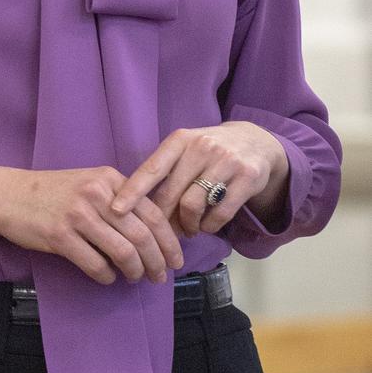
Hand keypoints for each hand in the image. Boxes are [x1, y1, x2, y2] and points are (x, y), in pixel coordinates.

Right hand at [0, 166, 183, 284]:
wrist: (10, 195)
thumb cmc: (54, 192)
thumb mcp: (90, 183)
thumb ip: (119, 199)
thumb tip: (152, 233)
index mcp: (109, 178)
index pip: (152, 212)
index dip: (169, 240)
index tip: (176, 259)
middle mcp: (97, 194)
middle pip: (141, 235)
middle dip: (157, 262)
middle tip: (160, 277)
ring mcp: (78, 215)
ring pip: (123, 252)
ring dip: (135, 272)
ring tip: (135, 279)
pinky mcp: (60, 236)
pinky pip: (95, 265)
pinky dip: (107, 277)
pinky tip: (107, 278)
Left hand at [110, 122, 289, 236]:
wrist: (256, 141)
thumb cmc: (209, 151)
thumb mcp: (186, 150)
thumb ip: (166, 173)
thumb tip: (139, 210)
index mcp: (180, 139)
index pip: (152, 168)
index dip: (133, 191)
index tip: (115, 210)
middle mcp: (201, 146)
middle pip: (171, 193)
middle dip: (163, 219)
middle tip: (162, 233)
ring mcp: (226, 161)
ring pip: (194, 205)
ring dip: (188, 225)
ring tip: (189, 229)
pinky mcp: (247, 177)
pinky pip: (220, 214)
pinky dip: (209, 226)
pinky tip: (207, 225)